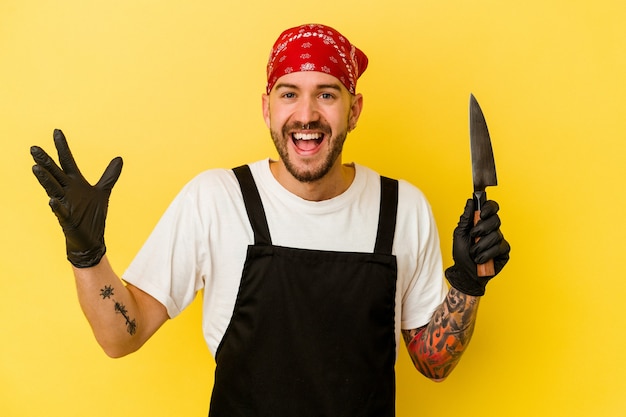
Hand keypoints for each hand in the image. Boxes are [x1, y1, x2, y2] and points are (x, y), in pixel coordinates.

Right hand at [31, 129, 122, 267]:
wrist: (91, 239)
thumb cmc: (92, 215)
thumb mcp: (103, 192)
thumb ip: (109, 176)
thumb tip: (119, 158)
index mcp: (76, 183)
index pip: (67, 161)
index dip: (63, 147)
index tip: (57, 131)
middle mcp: (68, 191)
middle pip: (54, 173)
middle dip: (45, 161)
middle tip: (34, 148)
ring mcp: (65, 204)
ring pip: (52, 189)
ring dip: (45, 179)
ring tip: (36, 168)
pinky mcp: (66, 219)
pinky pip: (59, 212)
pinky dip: (56, 206)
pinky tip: (51, 200)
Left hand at [445, 198, 509, 295]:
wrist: (465, 273)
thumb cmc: (461, 253)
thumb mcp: (459, 234)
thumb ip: (465, 218)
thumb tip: (470, 201)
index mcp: (482, 222)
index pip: (492, 208)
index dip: (490, 207)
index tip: (482, 213)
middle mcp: (492, 229)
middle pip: (495, 220)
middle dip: (482, 228)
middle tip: (473, 236)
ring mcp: (499, 240)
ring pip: (496, 235)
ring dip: (480, 245)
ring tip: (473, 253)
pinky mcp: (504, 251)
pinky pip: (499, 247)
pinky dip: (486, 254)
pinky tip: (480, 259)